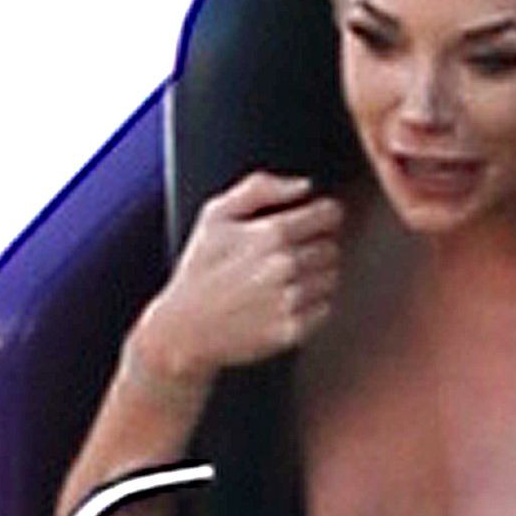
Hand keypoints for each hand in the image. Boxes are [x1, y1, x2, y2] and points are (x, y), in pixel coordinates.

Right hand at [130, 172, 345, 393]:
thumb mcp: (215, 215)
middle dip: (316, 246)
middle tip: (289, 255)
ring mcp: (290, 300)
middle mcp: (285, 266)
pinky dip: (311, 305)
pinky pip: (324, 308)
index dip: (323, 215)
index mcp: (271, 233)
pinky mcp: (292, 329)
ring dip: (315, 276)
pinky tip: (284, 301)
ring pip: (331, 277)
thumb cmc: (198, 270)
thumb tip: (303, 186)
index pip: (330, 215)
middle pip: (332, 246)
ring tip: (284, 280)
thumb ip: (260, 188)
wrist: (184, 329)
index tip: (313, 222)